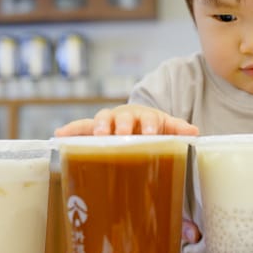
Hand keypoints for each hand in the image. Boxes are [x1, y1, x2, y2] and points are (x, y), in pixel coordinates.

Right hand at [54, 104, 198, 135]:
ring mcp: (107, 122)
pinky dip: (69, 131)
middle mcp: (124, 116)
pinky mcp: (93, 130)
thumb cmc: (151, 127)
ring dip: (97, 127)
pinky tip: (58, 136)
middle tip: (122, 134)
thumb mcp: (166, 126)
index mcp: (144, 117)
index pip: (147, 119)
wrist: (134, 123)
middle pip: (122, 118)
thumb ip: (178, 128)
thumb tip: (195, 131)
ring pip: (101, 121)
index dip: (148, 126)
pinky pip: (79, 128)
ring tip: (96, 135)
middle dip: (122, 125)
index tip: (151, 134)